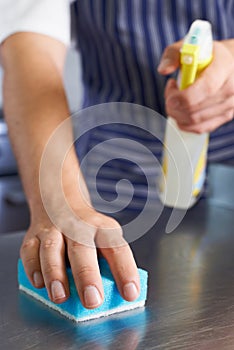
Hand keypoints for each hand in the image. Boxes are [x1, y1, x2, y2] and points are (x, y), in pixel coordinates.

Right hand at [20, 206, 139, 307]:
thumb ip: (107, 263)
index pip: (117, 248)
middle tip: (93, 299)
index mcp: (102, 228)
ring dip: (55, 273)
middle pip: (81, 248)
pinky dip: (33, 268)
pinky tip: (38, 283)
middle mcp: (78, 226)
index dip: (125, 270)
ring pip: (52, 249)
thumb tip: (115, 294)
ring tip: (61, 296)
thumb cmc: (86, 229)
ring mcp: (54, 229)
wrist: (61, 201)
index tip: (130, 293)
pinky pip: (29, 251)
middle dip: (86, 275)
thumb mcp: (104, 237)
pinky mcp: (34, 235)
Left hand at [158, 41, 233, 132]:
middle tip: (170, 93)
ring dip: (177, 113)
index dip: (183, 97)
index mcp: (224, 67)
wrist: (231, 62)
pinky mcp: (226, 116)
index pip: (205, 89)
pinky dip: (184, 122)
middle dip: (174, 105)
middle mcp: (231, 88)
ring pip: (194, 121)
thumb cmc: (207, 54)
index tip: (170, 93)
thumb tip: (163, 70)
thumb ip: (173, 54)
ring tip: (176, 98)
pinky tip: (181, 110)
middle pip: (195, 109)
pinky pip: (199, 128)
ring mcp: (230, 105)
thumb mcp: (190, 45)